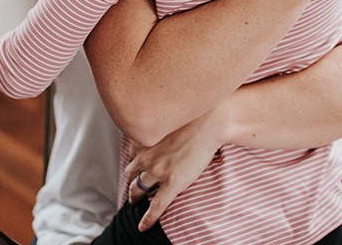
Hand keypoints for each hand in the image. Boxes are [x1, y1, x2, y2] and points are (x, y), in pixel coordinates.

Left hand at [124, 111, 222, 230]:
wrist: (210, 122)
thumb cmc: (195, 115)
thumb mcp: (171, 117)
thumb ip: (162, 126)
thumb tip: (165, 128)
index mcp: (146, 138)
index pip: (132, 154)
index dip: (133, 161)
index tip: (136, 165)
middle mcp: (147, 155)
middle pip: (131, 173)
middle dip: (131, 180)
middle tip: (133, 186)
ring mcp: (158, 171)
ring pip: (138, 189)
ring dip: (135, 197)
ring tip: (135, 202)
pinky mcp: (172, 184)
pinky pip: (156, 206)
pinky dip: (148, 218)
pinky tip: (143, 226)